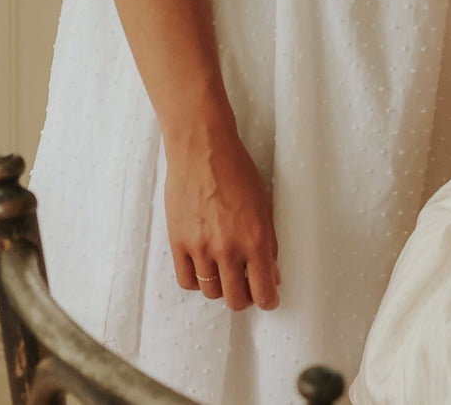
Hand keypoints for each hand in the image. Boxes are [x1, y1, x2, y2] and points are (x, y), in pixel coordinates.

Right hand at [163, 110, 279, 311]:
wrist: (202, 149)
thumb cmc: (237, 170)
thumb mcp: (264, 203)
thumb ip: (269, 241)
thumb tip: (272, 272)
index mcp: (255, 239)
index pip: (264, 292)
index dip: (268, 300)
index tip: (268, 298)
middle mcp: (228, 249)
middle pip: (236, 300)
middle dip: (245, 297)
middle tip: (247, 286)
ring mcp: (201, 248)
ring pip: (211, 292)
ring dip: (221, 286)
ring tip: (225, 270)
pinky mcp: (178, 243)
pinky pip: (187, 280)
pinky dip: (197, 280)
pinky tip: (204, 266)